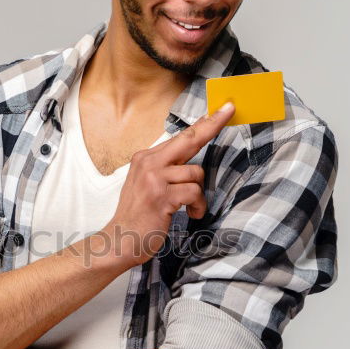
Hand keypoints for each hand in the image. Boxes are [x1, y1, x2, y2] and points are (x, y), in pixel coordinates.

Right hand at [100, 100, 233, 267]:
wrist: (120, 240)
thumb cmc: (138, 215)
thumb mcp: (146, 184)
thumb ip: (165, 170)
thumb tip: (190, 162)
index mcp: (146, 158)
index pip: (181, 136)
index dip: (204, 122)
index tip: (222, 108)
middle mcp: (149, 163)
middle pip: (190, 139)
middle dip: (213, 124)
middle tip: (229, 109)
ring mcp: (154, 178)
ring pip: (196, 173)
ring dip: (198, 194)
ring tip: (189, 207)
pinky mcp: (161, 196)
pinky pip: (194, 193)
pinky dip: (197, 206)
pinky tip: (190, 214)